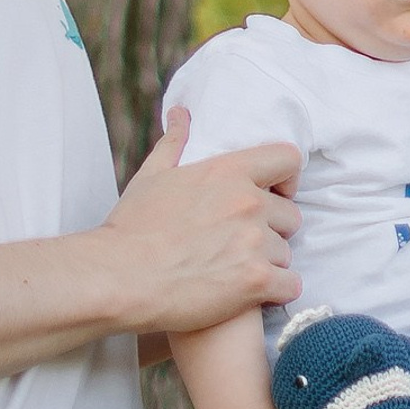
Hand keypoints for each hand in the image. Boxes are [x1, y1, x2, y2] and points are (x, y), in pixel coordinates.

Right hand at [103, 109, 301, 334]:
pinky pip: (290, 286)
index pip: (289, 160)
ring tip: (234, 272)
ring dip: (268, 264)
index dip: (287, 180)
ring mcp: (256, 242)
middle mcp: (249, 203)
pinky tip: (248, 294)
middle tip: (241, 245)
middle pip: (291, 216)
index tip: (274, 194)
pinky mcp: (256, 281)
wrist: (118, 278)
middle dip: (272, 231)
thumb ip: (174, 142)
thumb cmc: (131, 228)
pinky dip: (274, 293)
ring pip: (286, 254)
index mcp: (228, 172)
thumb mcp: (152, 176)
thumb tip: (181, 114)